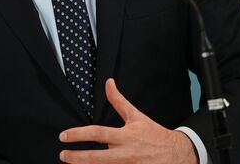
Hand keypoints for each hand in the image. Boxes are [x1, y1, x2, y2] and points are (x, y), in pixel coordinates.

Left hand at [59, 78, 197, 163]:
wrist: (177, 154)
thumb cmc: (154, 135)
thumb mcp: (136, 116)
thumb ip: (118, 101)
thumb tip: (108, 83)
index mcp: (125, 136)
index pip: (97, 134)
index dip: (78, 134)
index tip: (64, 136)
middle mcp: (125, 154)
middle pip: (95, 158)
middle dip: (76, 158)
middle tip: (63, 155)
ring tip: (73, 163)